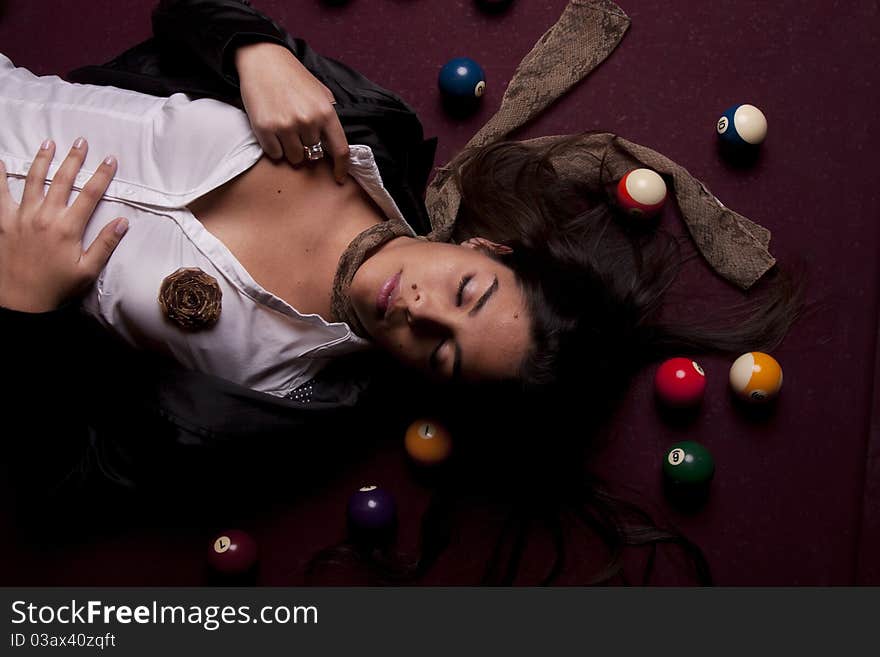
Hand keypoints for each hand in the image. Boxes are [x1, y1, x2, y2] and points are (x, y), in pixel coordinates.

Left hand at [0, 138, 128, 312]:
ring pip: (33, 181)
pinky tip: (2, 163)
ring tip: (49, 144)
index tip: (110, 159)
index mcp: (67, 228)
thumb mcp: (87, 271)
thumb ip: (104, 244)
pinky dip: (0, 177)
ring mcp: (21, 217)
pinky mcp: (3, 222)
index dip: (101, 175)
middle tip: (81, 142)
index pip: (89, 194)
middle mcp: (44, 217)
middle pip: (62, 181)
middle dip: (73, 159)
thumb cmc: (56, 288)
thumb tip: (123, 222)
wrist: (20, 301)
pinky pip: (0, 194)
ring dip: (42, 160)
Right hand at [235, 42, 349, 182]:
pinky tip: (273, 130)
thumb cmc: (292, 75)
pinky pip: (275, 154)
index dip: (341, 168)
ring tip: (285, 130)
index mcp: (326, 112)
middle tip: (298, 132)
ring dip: (291, 150)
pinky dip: (274, 148)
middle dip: (308, 148)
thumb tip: (334, 140)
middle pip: (313, 156)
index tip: (339, 178)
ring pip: (294, 158)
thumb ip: (329, 114)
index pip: (340, 150)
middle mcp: (308, 121)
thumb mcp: (320, 91)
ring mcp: (285, 126)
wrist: (262, 59)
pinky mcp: (265, 129)